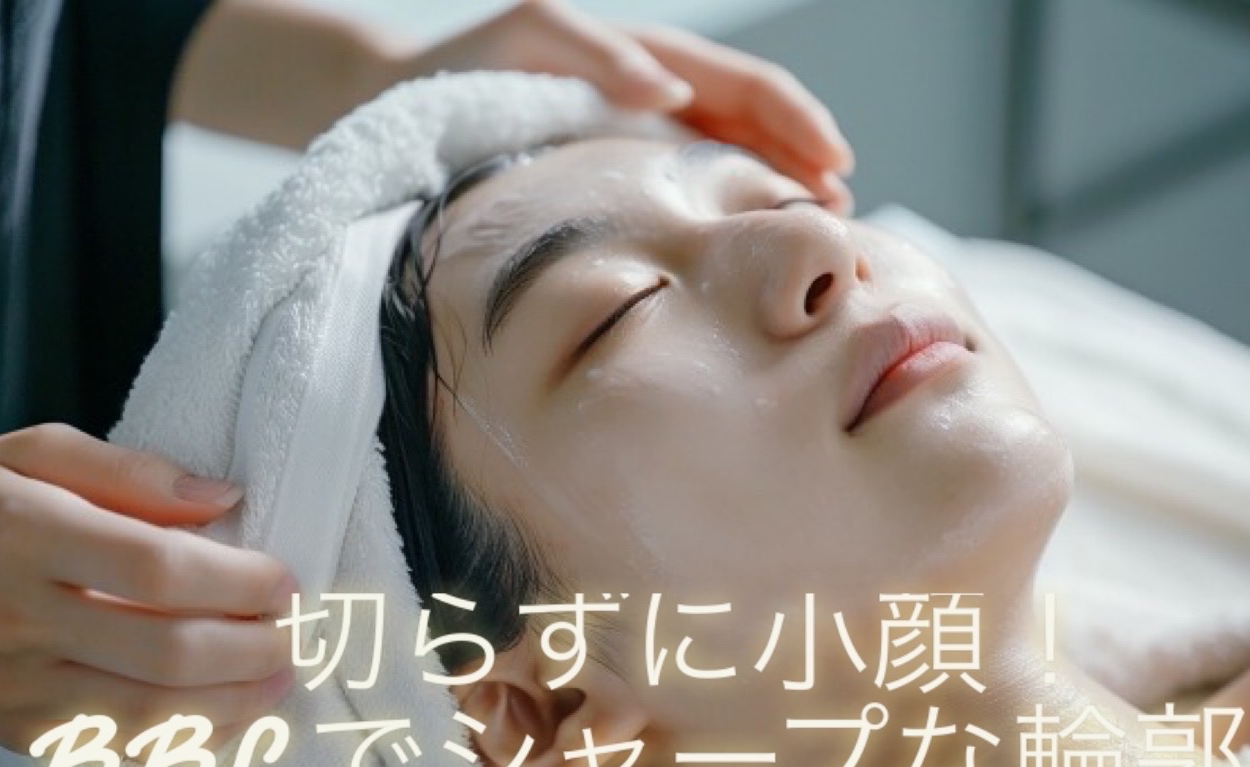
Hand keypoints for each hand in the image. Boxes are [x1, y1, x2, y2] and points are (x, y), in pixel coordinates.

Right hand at [0, 424, 296, 755]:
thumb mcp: (32, 454)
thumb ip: (130, 470)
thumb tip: (222, 495)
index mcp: (24, 536)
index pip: (158, 571)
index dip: (238, 581)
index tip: (284, 580)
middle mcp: (17, 620)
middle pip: (168, 651)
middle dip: (253, 648)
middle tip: (294, 632)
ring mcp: (15, 687)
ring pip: (152, 715)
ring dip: (237, 704)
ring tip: (280, 677)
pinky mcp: (20, 732)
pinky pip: (121, 749)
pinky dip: (189, 741)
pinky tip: (232, 716)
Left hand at [393, 0, 855, 211]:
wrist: (406, 108)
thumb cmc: (469, 70)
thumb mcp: (529, 36)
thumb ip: (596, 51)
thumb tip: (670, 90)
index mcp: (653, 63)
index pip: (750, 88)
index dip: (800, 124)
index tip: (836, 169)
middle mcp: (661, 97)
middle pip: (760, 125)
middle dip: (810, 162)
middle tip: (843, 217)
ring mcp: (646, 136)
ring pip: (738, 158)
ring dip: (782, 189)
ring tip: (817, 234)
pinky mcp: (625, 175)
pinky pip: (697, 186)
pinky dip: (734, 210)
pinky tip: (747, 247)